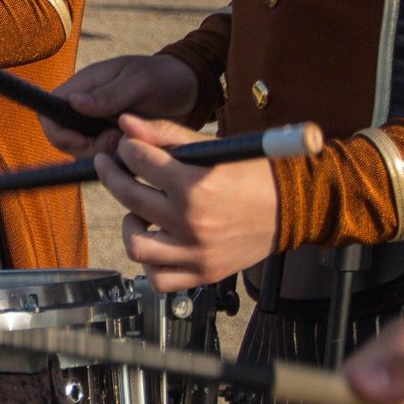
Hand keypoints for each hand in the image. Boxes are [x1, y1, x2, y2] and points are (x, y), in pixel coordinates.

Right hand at [45, 54, 200, 157]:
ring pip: (84, 152)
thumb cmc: (163, 77)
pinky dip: (118, 159)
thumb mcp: (138, 81)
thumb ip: (107, 94)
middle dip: (86, 147)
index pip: (50, 110)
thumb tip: (73, 102)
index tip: (81, 140)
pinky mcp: (114, 141)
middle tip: (116, 140)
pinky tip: (136, 148)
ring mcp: (99, 126)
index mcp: (85, 85)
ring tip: (131, 141)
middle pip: (64, 138)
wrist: (190, 91)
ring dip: (104, 153)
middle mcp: (86, 108)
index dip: (57, 130)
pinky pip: (104, 158)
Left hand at [98, 114, 279, 290]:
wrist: (292, 208)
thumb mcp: (212, 146)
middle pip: (129, 197)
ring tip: (138, 211)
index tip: (129, 146)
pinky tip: (156, 240)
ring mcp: (197, 253)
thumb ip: (166, 134)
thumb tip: (126, 125)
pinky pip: (158, 279)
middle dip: (113, 174)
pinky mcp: (203, 274)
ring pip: (136, 245)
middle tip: (112, 166)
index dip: (128, 148)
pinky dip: (150, 262)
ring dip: (130, 223)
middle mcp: (193, 223)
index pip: (139, 161)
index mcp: (196, 186)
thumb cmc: (254, 174)